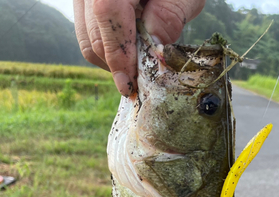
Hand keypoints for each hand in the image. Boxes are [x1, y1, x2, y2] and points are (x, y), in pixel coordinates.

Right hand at [73, 0, 205, 95]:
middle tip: (140, 81)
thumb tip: (156, 55)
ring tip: (136, 66)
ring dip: (112, 60)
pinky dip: (108, 48)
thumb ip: (170, 15)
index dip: (119, 55)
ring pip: (87, 39)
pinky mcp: (85, 3)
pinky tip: (128, 51)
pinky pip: (88, 33)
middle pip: (93, 34)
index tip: (130, 84)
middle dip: (117, 64)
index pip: (107, 15)